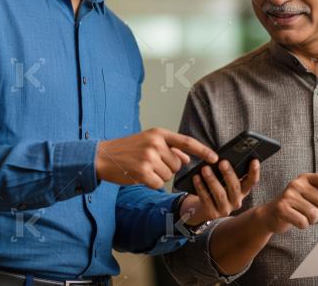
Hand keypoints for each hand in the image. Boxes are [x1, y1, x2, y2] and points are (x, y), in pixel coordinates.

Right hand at [95, 128, 217, 189]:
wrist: (102, 156)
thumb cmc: (126, 149)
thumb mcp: (148, 142)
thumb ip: (169, 148)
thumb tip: (187, 158)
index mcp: (158, 133)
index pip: (187, 142)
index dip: (203, 150)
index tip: (215, 158)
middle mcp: (155, 144)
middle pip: (177, 164)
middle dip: (168, 167)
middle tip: (150, 163)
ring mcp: (149, 158)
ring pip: (168, 175)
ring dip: (159, 176)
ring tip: (143, 168)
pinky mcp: (143, 172)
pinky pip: (159, 183)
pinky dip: (151, 183)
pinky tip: (140, 176)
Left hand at [179, 159, 260, 225]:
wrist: (202, 208)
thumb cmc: (215, 187)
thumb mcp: (223, 181)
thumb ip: (227, 172)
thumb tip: (223, 157)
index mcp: (243, 191)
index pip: (252, 181)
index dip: (254, 172)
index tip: (254, 160)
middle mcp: (237, 202)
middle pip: (235, 187)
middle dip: (229, 174)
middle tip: (222, 162)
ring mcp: (225, 209)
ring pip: (220, 194)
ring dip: (212, 180)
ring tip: (205, 168)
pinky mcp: (212, 214)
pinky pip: (206, 199)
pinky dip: (200, 187)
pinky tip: (196, 178)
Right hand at [254, 173, 317, 233]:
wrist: (270, 215)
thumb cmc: (294, 205)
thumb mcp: (311, 198)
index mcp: (305, 179)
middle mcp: (296, 184)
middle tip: (315, 214)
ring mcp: (288, 195)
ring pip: (314, 213)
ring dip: (311, 220)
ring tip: (303, 216)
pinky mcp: (282, 208)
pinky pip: (303, 221)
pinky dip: (303, 225)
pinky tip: (296, 220)